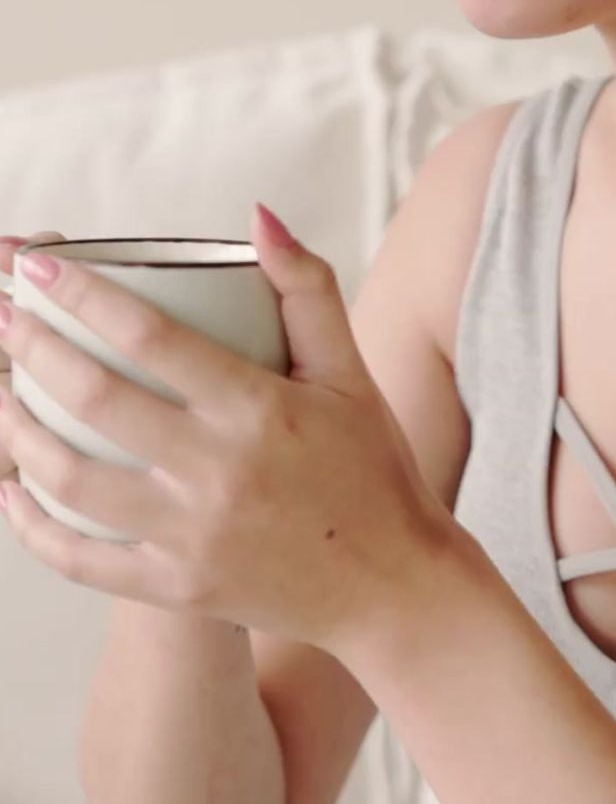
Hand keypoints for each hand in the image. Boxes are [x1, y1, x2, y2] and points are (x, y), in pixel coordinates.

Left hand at [0, 209, 451, 660]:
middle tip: (2, 314)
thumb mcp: (349, 371)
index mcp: (259, 408)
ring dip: (18, 429)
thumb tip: (259, 215)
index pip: (151, 337)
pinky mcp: (176, 588)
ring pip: (71, 479)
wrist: (390, 584)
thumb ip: (306, 288)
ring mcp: (191, 536)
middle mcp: (218, 471)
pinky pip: (80, 559)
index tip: (37, 268)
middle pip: (95, 400)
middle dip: (32, 347)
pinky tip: (11, 487)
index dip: (85, 296)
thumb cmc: (370, 466)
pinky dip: (32, 524)